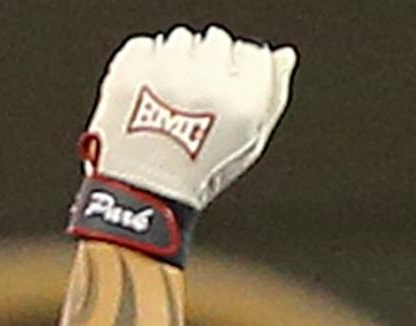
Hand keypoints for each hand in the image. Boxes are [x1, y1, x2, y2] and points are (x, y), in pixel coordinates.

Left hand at [82, 25, 295, 211]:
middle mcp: (207, 83)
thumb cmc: (198, 174)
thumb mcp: (249, 144)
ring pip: (180, 40)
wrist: (142, 195)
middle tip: (192, 107)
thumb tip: (284, 55)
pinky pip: (144, 46)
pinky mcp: (131, 73)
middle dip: (206, 67)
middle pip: (216, 41)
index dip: (238, 75)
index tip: (222, 100)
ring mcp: (165, 75)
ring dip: (176, 63)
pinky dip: (145, 66)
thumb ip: (274, 95)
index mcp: (244, 101)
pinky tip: (145, 99)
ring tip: (167, 104)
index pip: (253, 53)